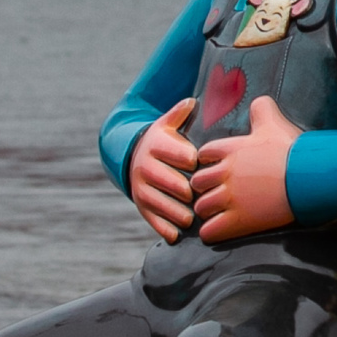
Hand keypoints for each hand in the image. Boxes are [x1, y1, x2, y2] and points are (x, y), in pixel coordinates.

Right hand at [129, 98, 199, 239]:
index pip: (177, 154)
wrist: (135, 157)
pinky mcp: (140, 204)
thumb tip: (192, 101)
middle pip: (168, 181)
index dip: (191, 160)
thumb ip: (180, 113)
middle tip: (200, 198)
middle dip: (184, 190)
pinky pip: (150, 218)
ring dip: (175, 212)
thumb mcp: (168, 124)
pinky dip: (163, 228)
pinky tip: (176, 235)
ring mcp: (141, 187)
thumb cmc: (163, 142)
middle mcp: (145, 166)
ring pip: (158, 202)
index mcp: (156, 145)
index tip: (202, 165)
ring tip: (191, 218)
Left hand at [194, 95, 303, 240]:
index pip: (203, 155)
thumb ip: (262, 109)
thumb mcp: (275, 123)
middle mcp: (225, 173)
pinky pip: (210, 230)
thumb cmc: (292, 150)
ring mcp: (230, 198)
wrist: (309, 177)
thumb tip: (259, 100)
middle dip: (203, 188)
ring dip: (206, 210)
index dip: (207, 161)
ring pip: (201, 207)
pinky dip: (211, 231)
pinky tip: (218, 229)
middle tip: (214, 192)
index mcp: (230, 149)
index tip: (215, 167)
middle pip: (197, 182)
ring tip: (215, 212)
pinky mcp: (239, 221)